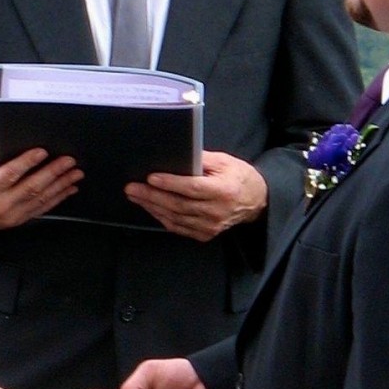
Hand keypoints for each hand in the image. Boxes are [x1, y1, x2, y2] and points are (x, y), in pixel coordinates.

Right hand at [0, 150, 83, 234]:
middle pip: (32, 187)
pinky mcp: (16, 222)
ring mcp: (10, 217)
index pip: (10, 175)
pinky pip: (40, 209)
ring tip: (76, 173)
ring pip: (40, 199)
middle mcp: (0, 206)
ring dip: (61, 186)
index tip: (43, 151)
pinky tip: (68, 189)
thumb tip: (13, 150)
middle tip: (69, 161)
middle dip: (53, 172)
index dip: (28, 162)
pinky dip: (56, 199)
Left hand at [125, 150, 266, 241]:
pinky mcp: (206, 234)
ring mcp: (211, 226)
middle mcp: (217, 211)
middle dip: (152, 196)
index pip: (192, 188)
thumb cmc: (238, 176)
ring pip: (175, 218)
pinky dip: (162, 217)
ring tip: (136, 196)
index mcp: (224, 190)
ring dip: (152, 207)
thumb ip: (201, 159)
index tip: (151, 177)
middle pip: (179, 205)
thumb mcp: (224, 161)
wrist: (256, 200)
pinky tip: (150, 207)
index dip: (170, 183)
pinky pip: (178, 227)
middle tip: (132, 187)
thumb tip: (174, 154)